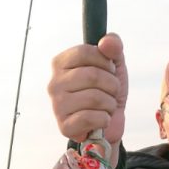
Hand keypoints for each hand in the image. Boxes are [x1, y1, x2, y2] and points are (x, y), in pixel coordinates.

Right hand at [48, 33, 127, 163]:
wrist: (110, 124)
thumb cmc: (107, 91)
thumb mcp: (114, 65)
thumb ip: (113, 46)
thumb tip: (107, 42)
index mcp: (60, 63)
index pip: (85, 52)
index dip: (105, 62)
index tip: (108, 71)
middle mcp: (54, 83)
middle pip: (92, 76)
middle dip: (111, 85)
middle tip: (110, 92)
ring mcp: (57, 106)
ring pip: (94, 98)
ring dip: (110, 104)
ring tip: (106, 107)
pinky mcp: (64, 126)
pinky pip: (91, 118)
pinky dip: (104, 119)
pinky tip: (101, 120)